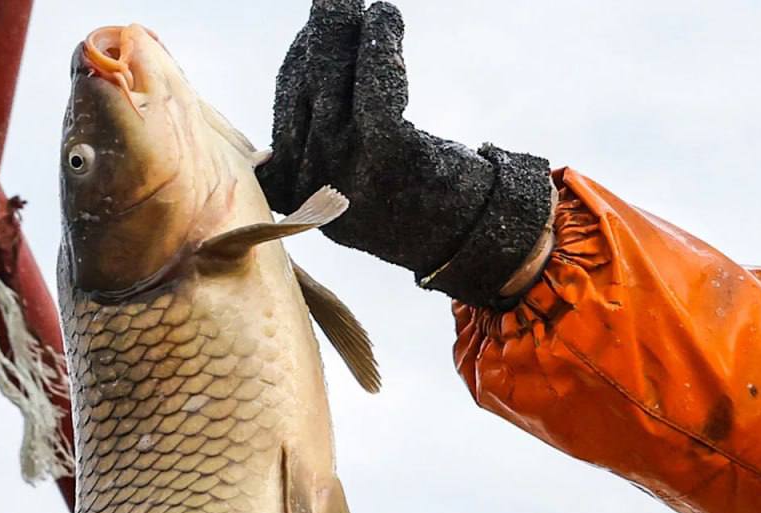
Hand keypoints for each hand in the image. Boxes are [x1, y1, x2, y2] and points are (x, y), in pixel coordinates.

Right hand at [256, 0, 552, 307]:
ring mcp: (346, 170)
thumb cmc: (418, 205)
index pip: (286, 116)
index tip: (311, 36)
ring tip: (352, 3)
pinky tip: (383, 17)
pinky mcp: (386, 155)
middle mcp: (314, 184)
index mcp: (300, 194)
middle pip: (304, 93)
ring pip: (331, 83)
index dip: (296, 67)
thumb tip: (305, 80)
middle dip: (313, 41)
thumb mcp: (357, 180)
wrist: (475, 242)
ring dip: (342, 32)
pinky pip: (373, 85)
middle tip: (328, 2)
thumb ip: (325, 146)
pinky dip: (377, 43)